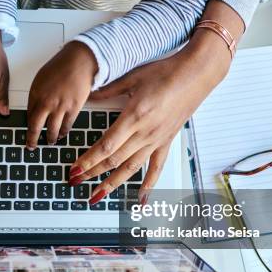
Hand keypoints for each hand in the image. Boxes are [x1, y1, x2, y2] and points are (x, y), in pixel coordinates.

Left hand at [26, 42, 96, 147]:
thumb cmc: (61, 66)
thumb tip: (36, 109)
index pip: (28, 115)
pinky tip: (61, 135)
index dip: (28, 126)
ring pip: (52, 130)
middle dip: (32, 140)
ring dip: (50, 138)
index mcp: (35, 93)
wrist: (79, 61)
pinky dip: (63, 133)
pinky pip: (66, 126)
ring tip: (49, 142)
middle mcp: (46, 102)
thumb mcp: (41, 78)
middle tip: (31, 146)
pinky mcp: (74, 109)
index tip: (27, 132)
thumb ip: (37, 95)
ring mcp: (60, 107)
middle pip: (35, 127)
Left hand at [69, 38, 230, 204]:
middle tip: (74, 181)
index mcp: (135, 116)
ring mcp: (157, 139)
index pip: (106, 146)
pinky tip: (140, 199)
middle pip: (114, 160)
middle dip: (92, 173)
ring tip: (96, 195)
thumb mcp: (133, 77)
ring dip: (112, 184)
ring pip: (131, 168)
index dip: (89, 160)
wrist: (196, 73)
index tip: (75, 169)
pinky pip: (156, 167)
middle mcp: (146, 132)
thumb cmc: (167, 72)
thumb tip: (89, 96)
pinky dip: (148, 185)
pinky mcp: (166, 141)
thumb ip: (108, 90)